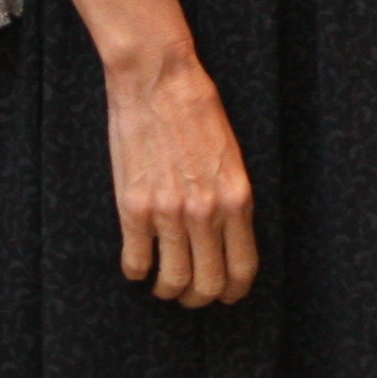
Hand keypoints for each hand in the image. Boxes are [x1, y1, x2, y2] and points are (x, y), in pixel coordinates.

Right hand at [102, 46, 256, 305]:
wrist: (157, 79)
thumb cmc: (196, 109)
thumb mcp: (231, 156)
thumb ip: (230, 199)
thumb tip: (226, 238)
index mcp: (237, 198)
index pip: (242, 268)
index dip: (234, 291)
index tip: (226, 295)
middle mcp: (206, 212)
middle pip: (208, 284)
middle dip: (200, 298)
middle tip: (190, 295)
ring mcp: (168, 212)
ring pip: (172, 280)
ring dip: (167, 290)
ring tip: (162, 283)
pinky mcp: (133, 207)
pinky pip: (136, 262)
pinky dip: (137, 271)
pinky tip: (138, 263)